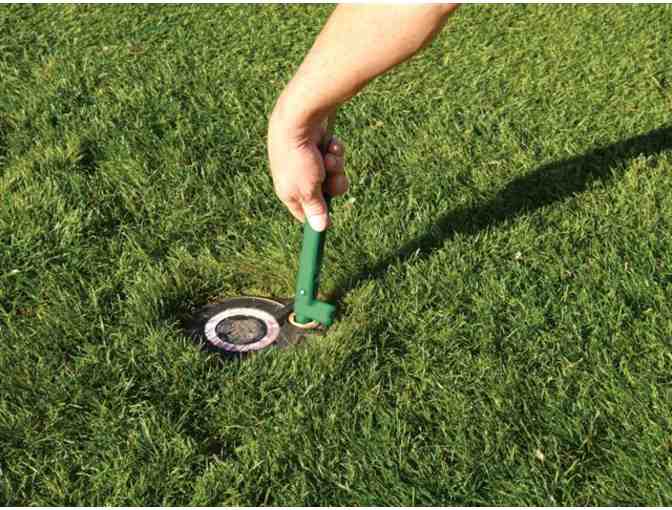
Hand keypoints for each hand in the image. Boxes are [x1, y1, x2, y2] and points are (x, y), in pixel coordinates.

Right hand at [267, 107, 347, 231]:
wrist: (298, 120)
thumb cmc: (298, 158)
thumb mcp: (309, 189)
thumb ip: (315, 209)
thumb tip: (319, 228)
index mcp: (289, 191)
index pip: (303, 212)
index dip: (317, 216)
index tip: (330, 221)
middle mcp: (296, 177)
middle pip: (324, 193)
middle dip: (333, 186)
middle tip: (333, 179)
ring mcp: (307, 160)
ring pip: (332, 173)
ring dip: (335, 167)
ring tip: (329, 157)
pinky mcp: (317, 145)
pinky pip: (333, 155)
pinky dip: (334, 151)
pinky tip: (330, 145)